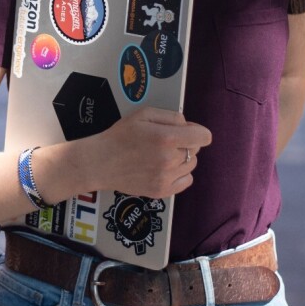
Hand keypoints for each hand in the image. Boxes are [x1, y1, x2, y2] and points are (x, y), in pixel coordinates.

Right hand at [85, 107, 210, 198]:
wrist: (100, 163)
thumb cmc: (120, 135)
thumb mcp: (143, 114)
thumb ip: (171, 116)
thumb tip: (188, 126)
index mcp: (167, 138)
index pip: (204, 137)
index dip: (197, 132)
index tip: (186, 132)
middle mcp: (170, 159)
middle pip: (195, 150)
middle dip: (185, 143)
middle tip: (163, 142)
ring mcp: (167, 178)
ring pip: (191, 165)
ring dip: (182, 159)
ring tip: (161, 156)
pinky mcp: (162, 191)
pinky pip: (186, 181)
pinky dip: (179, 174)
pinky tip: (164, 169)